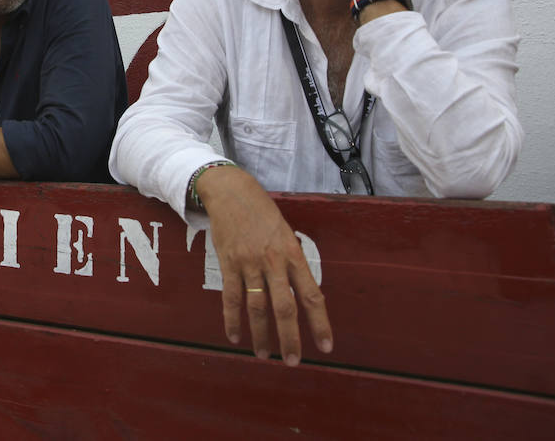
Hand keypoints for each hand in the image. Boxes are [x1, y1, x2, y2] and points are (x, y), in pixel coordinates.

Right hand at [194, 165, 332, 365]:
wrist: (231, 191)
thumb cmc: (262, 212)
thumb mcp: (286, 232)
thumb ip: (292, 261)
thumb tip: (299, 290)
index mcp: (293, 254)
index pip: (311, 296)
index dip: (320, 324)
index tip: (326, 347)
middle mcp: (273, 262)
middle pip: (284, 308)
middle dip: (290, 339)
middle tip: (293, 362)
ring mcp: (249, 263)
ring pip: (257, 308)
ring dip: (261, 335)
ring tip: (264, 354)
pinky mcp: (228, 263)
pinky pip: (231, 297)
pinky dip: (232, 319)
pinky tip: (235, 336)